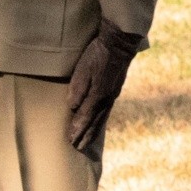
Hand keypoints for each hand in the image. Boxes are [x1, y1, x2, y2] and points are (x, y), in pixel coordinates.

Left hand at [65, 24, 144, 150]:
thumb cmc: (99, 54)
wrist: (120, 43)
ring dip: (94, 130)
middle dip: (86, 135)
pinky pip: (107, 110)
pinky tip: (99, 119)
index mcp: (98, 95)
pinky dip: (101, 119)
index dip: (77, 130)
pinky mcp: (116, 89)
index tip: (70, 142)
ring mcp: (113, 94)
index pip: (85, 118)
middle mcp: (107, 99)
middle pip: (95, 122)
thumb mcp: (84, 69)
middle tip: (78, 147)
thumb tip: (72, 107)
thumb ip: (78, 89)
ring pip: (102, 117)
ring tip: (88, 139)